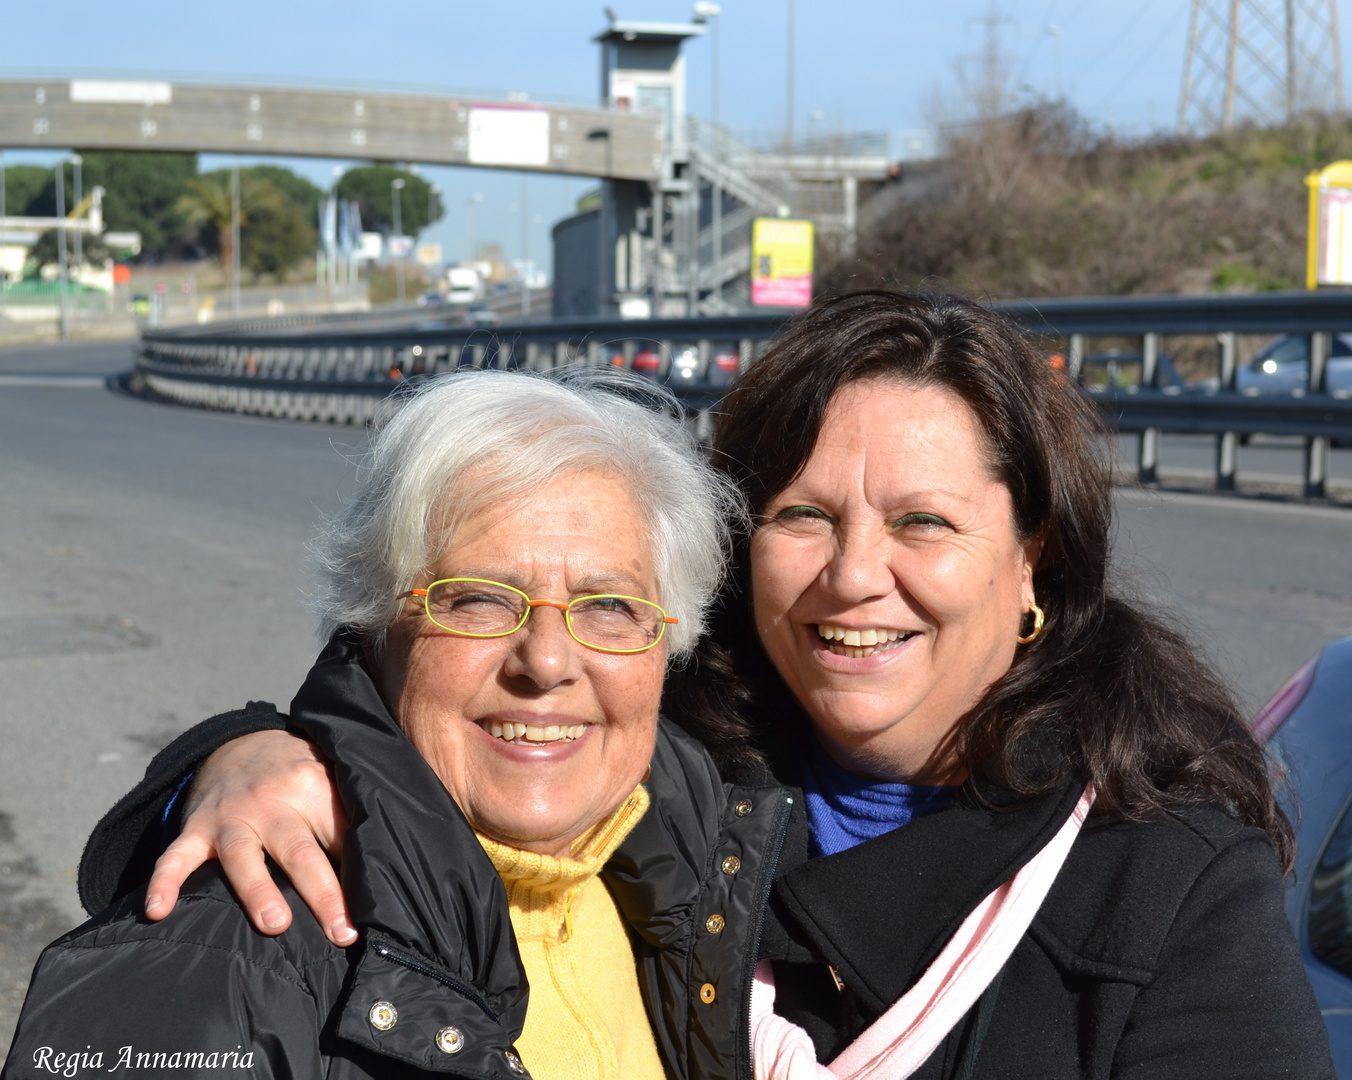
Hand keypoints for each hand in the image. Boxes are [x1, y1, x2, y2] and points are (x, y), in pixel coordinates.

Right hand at [144, 730, 355, 945]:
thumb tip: (386, 873)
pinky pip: (174, 856)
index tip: (376, 913)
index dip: (360, 875)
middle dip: (321, 892)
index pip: (342, 835)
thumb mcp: (332, 783)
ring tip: (275, 925)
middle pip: (299, 849)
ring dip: (257, 890)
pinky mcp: (195, 827)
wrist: (243, 743)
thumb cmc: (301, 776)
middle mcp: (271, 800)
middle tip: (341, 932)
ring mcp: (230, 815)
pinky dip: (163, 882)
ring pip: (242, 854)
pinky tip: (157, 911)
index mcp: (314, 787)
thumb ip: (351, 821)